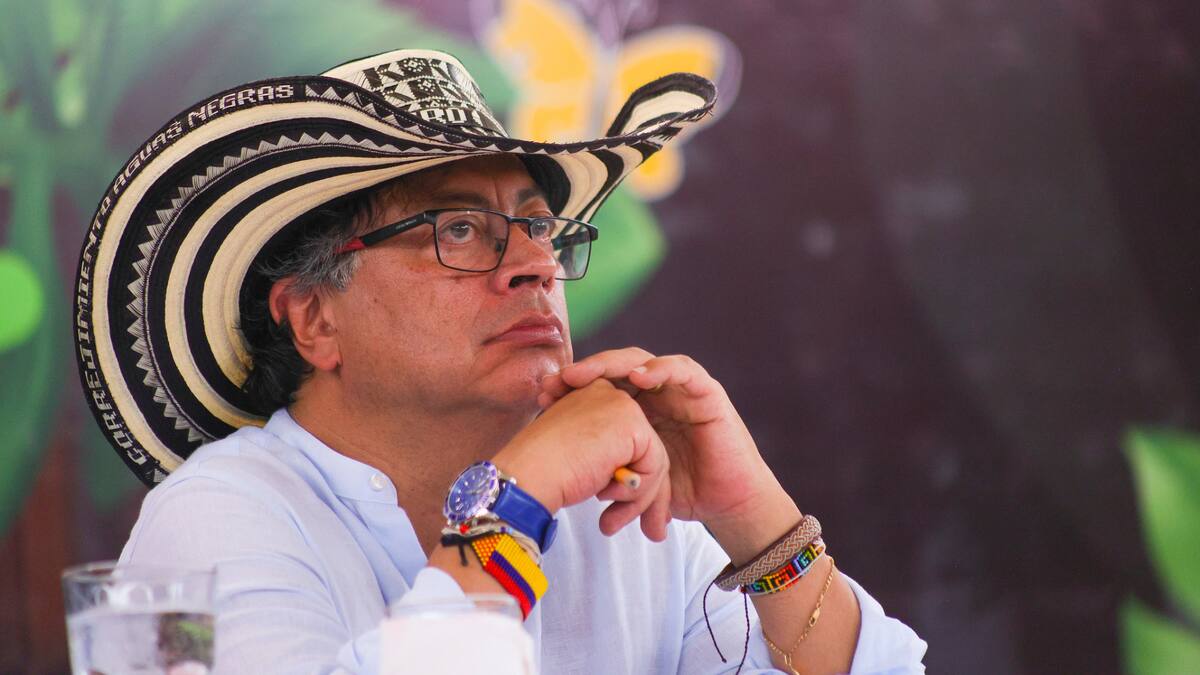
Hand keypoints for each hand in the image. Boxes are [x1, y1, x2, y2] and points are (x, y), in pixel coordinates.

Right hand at [492, 379, 673, 540]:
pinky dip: (637, 492)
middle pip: (648, 452)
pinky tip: (607, 495)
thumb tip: (645, 498)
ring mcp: (623, 406)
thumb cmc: (545, 474)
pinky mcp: (632, 424)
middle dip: (646, 496)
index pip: (631, 444)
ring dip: (638, 500)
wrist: (528, 475)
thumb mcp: (587, 466)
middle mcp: (610, 396)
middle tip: (635, 529)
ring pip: (655, 461)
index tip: (616, 515)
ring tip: (611, 520)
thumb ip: (615, 469)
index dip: (633, 483)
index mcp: (595, 401)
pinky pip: (655, 466)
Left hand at [539, 348, 786, 530]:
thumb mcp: (635, 483)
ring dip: (613, 364)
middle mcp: (654, 395)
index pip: (598, 387)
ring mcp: (679, 391)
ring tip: (587, 374)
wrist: (727, 504)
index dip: (571, 389)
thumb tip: (565, 501)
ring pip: (642, 362)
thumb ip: (608, 480)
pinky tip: (639, 376)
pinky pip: (682, 370)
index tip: (543, 398)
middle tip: (559, 381)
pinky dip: (661, 368)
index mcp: (634, 411)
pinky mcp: (706, 392)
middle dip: (585, 372)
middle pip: (614, 370)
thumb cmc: (682, 493)